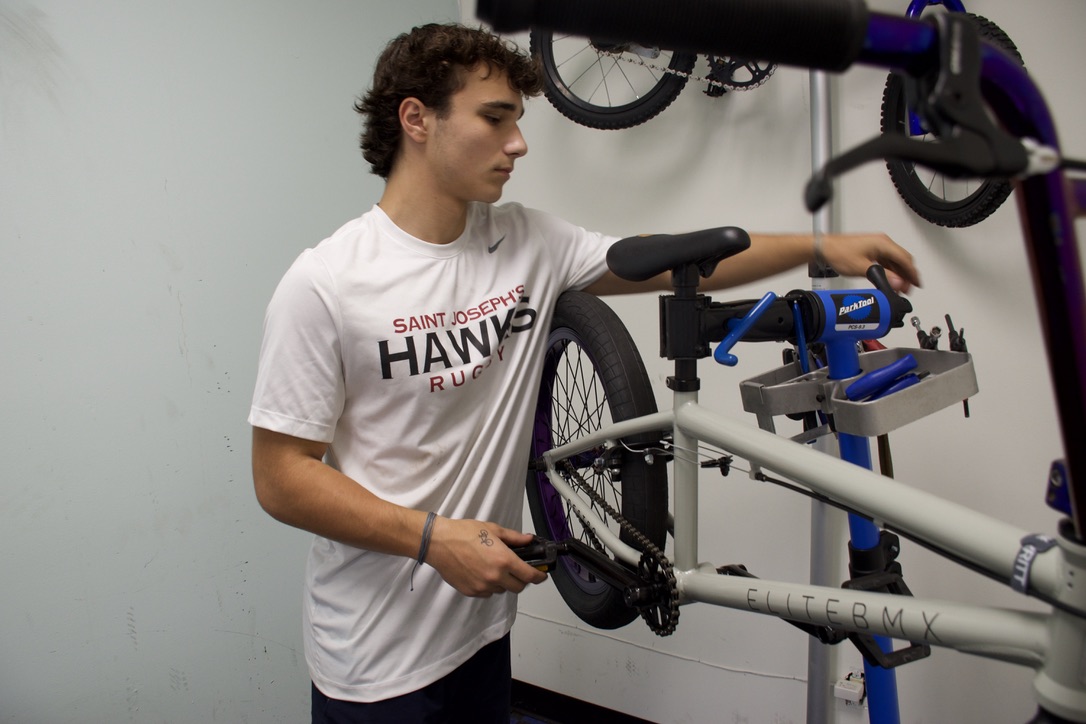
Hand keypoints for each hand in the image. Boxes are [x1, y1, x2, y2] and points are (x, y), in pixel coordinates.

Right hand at [424, 517, 547, 596]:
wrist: (439, 543)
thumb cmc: (463, 533)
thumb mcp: (493, 529)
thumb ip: (514, 538)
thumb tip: (528, 540)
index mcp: (504, 560)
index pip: (529, 576)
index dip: (539, 576)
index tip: (542, 575)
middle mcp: (495, 577)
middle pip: (518, 587)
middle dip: (521, 580)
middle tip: (517, 570)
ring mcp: (482, 587)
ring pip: (501, 590)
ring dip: (503, 582)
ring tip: (493, 568)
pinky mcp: (471, 592)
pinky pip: (486, 593)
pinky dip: (488, 586)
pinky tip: (481, 572)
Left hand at [820, 233, 920, 292]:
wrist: (825, 248)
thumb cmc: (839, 253)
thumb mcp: (863, 268)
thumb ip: (882, 276)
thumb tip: (898, 283)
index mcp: (883, 243)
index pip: (905, 259)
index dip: (913, 273)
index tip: (917, 284)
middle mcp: (882, 242)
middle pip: (902, 259)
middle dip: (907, 275)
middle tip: (908, 289)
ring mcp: (877, 246)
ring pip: (895, 261)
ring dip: (899, 274)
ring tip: (899, 288)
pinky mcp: (871, 250)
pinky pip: (887, 260)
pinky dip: (891, 271)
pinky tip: (889, 280)